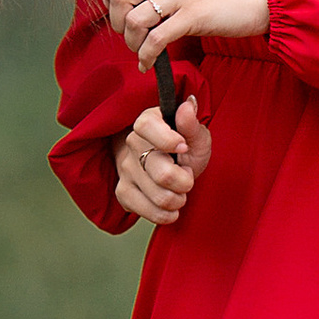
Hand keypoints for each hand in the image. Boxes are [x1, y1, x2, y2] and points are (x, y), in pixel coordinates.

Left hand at [97, 0, 269, 67]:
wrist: (257, 0)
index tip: (114, 4)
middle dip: (115, 22)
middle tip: (128, 33)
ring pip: (133, 19)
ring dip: (130, 42)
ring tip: (141, 49)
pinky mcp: (193, 16)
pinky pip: (156, 39)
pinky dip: (146, 56)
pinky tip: (149, 63)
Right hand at [113, 101, 212, 224]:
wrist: (168, 166)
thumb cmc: (184, 148)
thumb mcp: (195, 135)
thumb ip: (192, 123)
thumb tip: (189, 105)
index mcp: (148, 122)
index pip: (145, 126)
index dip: (166, 139)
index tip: (184, 148)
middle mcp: (132, 144)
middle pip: (161, 173)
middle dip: (185, 181)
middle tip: (188, 176)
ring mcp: (125, 169)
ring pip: (158, 197)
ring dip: (178, 199)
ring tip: (180, 191)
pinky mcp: (123, 193)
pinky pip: (147, 212)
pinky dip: (166, 214)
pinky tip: (171, 205)